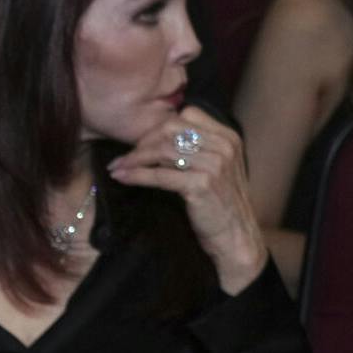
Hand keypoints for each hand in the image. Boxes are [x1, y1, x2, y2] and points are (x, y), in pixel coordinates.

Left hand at [107, 106, 268, 294]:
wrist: (236, 236)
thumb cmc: (219, 207)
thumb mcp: (216, 170)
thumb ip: (199, 151)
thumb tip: (160, 142)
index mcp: (228, 136)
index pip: (188, 115)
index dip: (159, 128)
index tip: (141, 145)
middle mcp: (223, 145)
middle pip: (171, 130)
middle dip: (142, 142)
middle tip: (123, 158)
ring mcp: (214, 164)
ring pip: (163, 150)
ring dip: (134, 159)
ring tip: (117, 168)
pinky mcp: (201, 184)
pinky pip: (161, 175)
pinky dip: (137, 175)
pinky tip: (123, 178)